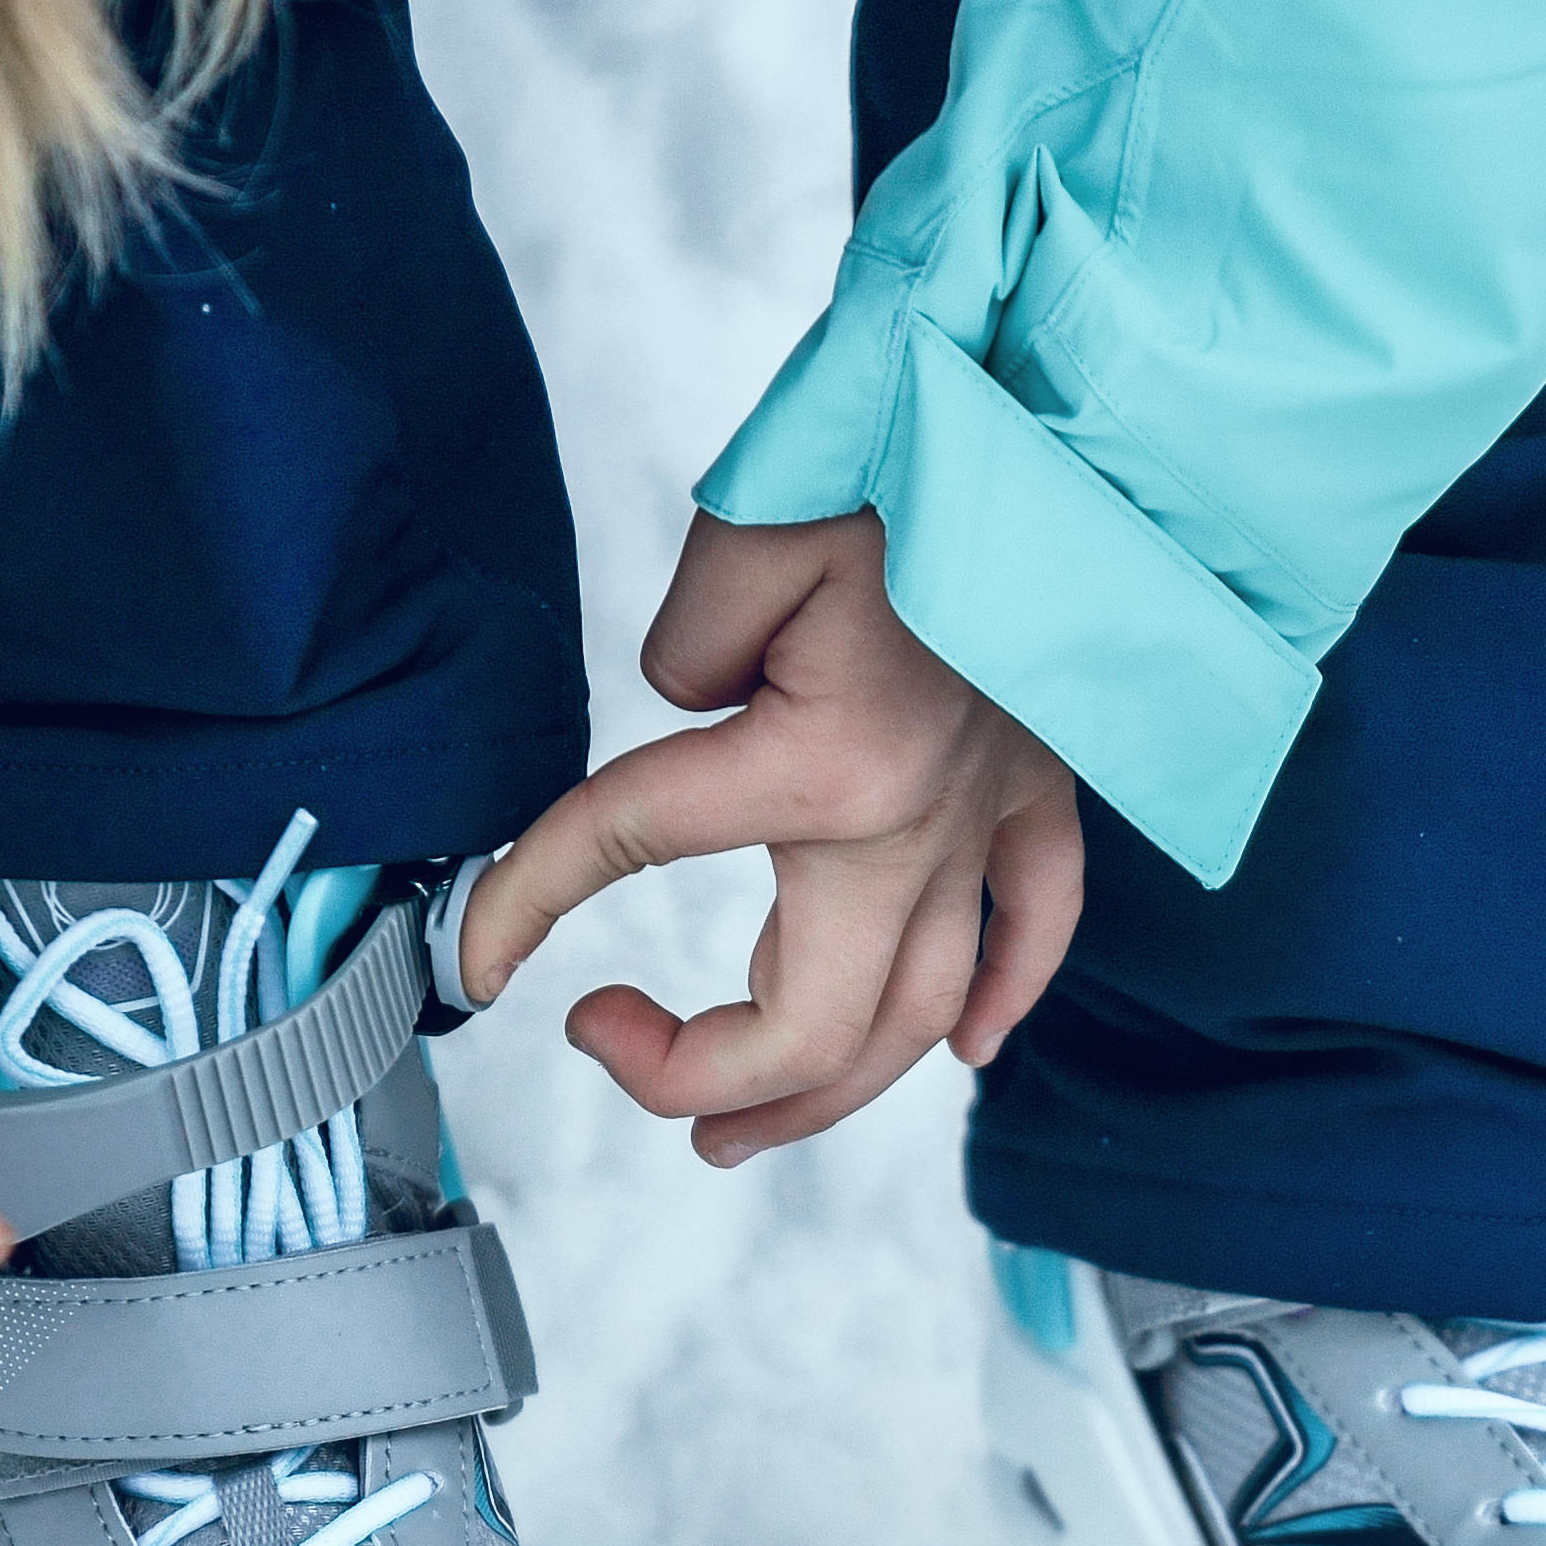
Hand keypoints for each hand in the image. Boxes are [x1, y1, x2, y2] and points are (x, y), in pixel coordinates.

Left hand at [459, 509, 1085, 1161]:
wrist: (1067, 419)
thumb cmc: (909, 453)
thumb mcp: (751, 533)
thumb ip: (688, 648)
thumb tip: (693, 715)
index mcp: (825, 764)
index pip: (631, 848)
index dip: (529, 906)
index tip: (478, 957)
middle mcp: (919, 821)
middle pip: (812, 1025)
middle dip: (703, 1079)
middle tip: (617, 1057)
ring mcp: (992, 812)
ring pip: (920, 1015)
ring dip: (824, 1091)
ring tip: (733, 1126)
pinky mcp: (1045, 780)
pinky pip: (1039, 926)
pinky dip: (1002, 1001)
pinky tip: (963, 1051)